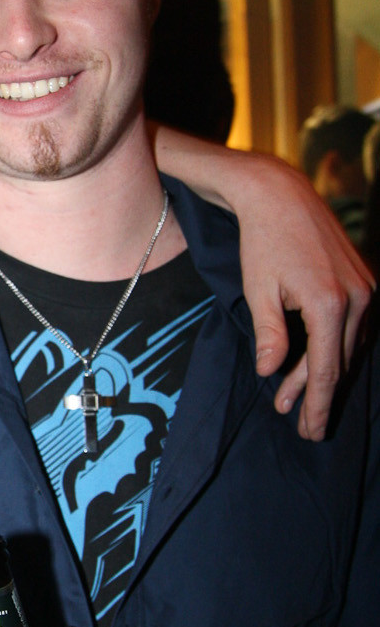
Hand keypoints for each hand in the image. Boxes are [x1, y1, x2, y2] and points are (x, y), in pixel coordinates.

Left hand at [232, 154, 373, 438]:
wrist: (280, 195)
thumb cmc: (263, 242)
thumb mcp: (258, 292)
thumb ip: (269, 335)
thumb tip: (271, 372)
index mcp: (329, 303)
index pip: (326, 369)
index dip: (317, 403)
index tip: (310, 430)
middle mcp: (358, 297)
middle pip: (340, 362)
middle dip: (319, 396)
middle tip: (304, 429)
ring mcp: (366, 287)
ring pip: (349, 347)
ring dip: (325, 375)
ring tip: (297, 402)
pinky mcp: (365, 280)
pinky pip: (354, 327)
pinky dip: (335, 350)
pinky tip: (316, 366)